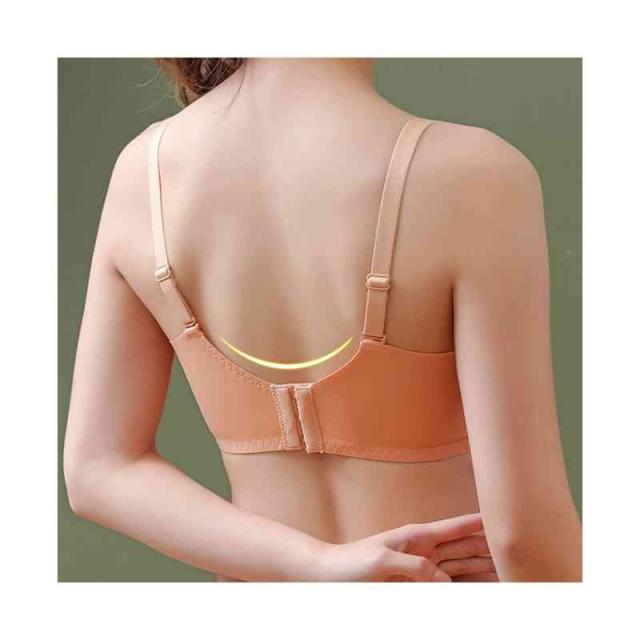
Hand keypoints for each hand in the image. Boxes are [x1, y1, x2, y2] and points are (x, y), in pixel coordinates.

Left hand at [314, 512, 494, 581]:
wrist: (330, 576)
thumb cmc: (352, 563)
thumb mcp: (381, 561)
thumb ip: (415, 568)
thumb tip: (444, 581)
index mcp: (417, 536)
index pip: (456, 527)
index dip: (481, 522)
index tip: (504, 515)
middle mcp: (424, 549)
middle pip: (466, 546)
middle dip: (490, 545)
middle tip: (520, 548)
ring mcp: (422, 567)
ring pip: (462, 564)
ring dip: (484, 564)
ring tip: (509, 566)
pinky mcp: (417, 583)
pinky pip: (449, 581)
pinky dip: (466, 581)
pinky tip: (481, 583)